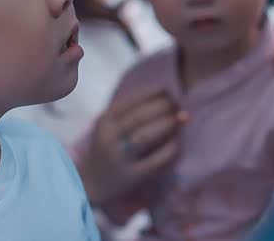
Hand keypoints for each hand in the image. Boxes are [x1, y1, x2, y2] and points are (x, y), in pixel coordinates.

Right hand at [76, 88, 187, 205]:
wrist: (91, 183)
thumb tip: (164, 96)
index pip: (130, 101)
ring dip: (168, 124)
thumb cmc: (107, 147)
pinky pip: (156, 160)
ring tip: (182, 117)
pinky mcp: (132, 177)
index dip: (152, 93)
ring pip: (146, 136)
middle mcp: (109, 138)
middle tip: (179, 104)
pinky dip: (170, 149)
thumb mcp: (109, 126)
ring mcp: (119, 158)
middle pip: (140, 116)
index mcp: (104, 121)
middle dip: (163, 107)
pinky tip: (178, 142)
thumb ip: (129, 112)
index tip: (168, 90)